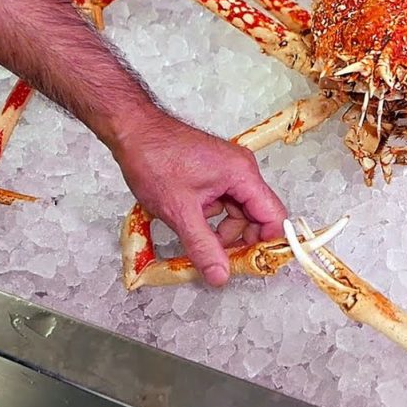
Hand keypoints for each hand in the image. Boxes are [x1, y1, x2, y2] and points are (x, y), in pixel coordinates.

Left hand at [109, 110, 288, 286]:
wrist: (133, 132)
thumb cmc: (154, 158)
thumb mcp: (180, 212)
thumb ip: (203, 246)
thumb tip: (220, 274)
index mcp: (242, 175)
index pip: (273, 216)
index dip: (267, 243)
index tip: (255, 264)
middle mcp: (241, 170)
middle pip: (257, 215)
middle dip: (242, 240)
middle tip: (224, 262)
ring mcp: (228, 170)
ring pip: (238, 211)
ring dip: (223, 231)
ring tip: (199, 241)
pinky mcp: (215, 173)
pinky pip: (224, 202)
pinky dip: (212, 218)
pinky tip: (192, 223)